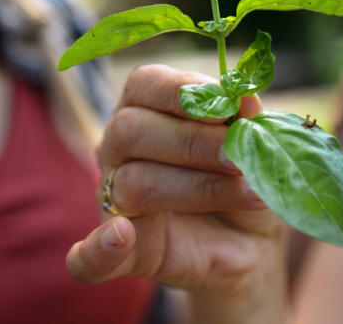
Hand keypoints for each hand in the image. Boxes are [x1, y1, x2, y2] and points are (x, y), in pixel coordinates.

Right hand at [66, 64, 287, 321]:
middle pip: (130, 130)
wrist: (253, 242)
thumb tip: (243, 98)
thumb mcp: (252, 143)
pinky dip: (98, 249)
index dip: (183, 91)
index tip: (229, 107)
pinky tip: (120, 237)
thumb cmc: (244, 176)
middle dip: (193, 141)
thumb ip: (242, 119)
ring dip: (199, 188)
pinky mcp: (123, 254)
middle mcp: (118, 149)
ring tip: (250, 193)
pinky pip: (89, 257)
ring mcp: (113, 201)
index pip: (144, 84)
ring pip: (133, 184)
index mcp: (145, 108)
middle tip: (239, 158)